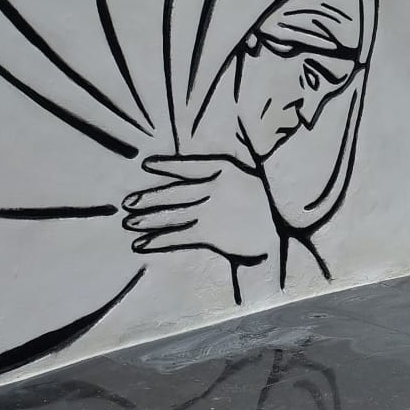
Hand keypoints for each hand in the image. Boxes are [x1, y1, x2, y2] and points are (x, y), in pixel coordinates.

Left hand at [121, 155, 277, 266]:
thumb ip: (222, 173)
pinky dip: (158, 240)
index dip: (167, 165)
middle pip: (175, 192)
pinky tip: (142, 243)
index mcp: (226, 168)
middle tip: (128, 202)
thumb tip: (197, 170)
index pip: (189, 165)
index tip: (147, 165)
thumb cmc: (264, 203)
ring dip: (148, 219)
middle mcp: (215, 188)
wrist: (280, 232)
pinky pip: (178, 235)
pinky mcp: (211, 233)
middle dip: (149, 198)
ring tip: (129, 222)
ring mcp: (211, 210)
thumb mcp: (248, 177)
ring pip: (172, 214)